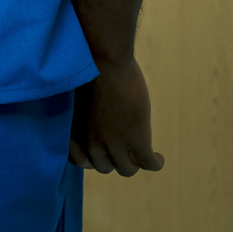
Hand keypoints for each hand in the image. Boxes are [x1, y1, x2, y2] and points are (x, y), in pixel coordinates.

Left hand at [70, 57, 164, 175]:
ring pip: (126, 170)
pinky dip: (155, 163)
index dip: (92, 159)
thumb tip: (93, 122)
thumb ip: (82, 117)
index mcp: (74, 133)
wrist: (102, 61)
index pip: (80, 161)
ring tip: (142, 154)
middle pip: (104, 167)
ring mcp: (114, 144)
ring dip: (134, 163)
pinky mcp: (136, 140)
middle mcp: (91, 143)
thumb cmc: (87, 71)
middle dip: (113, 159)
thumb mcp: (77, 100)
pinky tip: (158, 157)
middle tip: (124, 149)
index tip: (101, 152)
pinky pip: (148, 164)